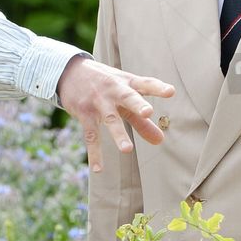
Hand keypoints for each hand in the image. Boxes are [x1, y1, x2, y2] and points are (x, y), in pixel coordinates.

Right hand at [56, 56, 174, 171]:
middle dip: (138, 104)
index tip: (171, 92)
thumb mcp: (124, 97)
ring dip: (118, 134)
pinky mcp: (84, 113)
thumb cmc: (106, 84)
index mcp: (128, 83)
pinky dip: (94, 153)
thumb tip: (160, 141)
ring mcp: (98, 101)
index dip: (158, 88)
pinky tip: (99, 169)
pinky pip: (91, 135)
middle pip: (128, 97)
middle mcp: (114, 90)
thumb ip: (142, 120)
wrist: (70, 71)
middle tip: (148, 112)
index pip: (146, 84)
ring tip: (127, 150)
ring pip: (110, 119)